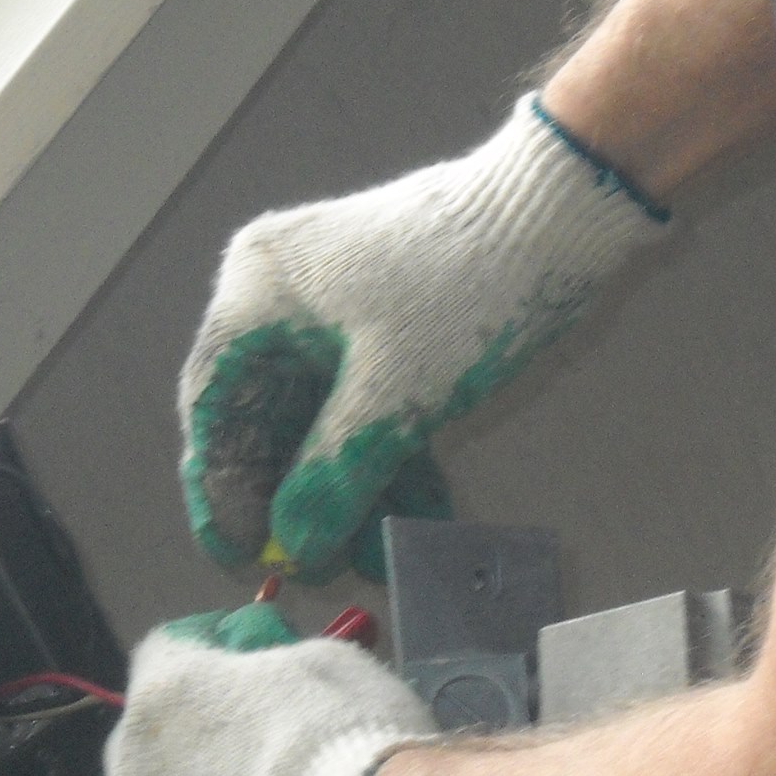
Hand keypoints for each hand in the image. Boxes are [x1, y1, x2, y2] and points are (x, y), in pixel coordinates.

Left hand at [102, 603, 435, 775]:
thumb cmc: (347, 740)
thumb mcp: (321, 661)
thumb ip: (271, 667)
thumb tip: (271, 684)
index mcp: (160, 695)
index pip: (166, 650)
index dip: (210, 650)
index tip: (251, 660)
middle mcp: (134, 771)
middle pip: (152, 737)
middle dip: (196, 731)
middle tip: (260, 741)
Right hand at [179, 95, 666, 579]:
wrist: (564, 208)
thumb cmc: (463, 287)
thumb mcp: (395, 393)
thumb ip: (334, 475)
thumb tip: (295, 548)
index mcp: (257, 292)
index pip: (212, 403)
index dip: (218, 487)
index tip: (239, 555)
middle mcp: (280, 297)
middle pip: (264, 415)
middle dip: (289, 495)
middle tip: (310, 566)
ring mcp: (335, 309)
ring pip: (319, 416)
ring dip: (343, 485)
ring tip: (371, 556)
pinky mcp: (386, 323)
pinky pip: (364, 400)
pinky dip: (383, 454)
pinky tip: (413, 515)